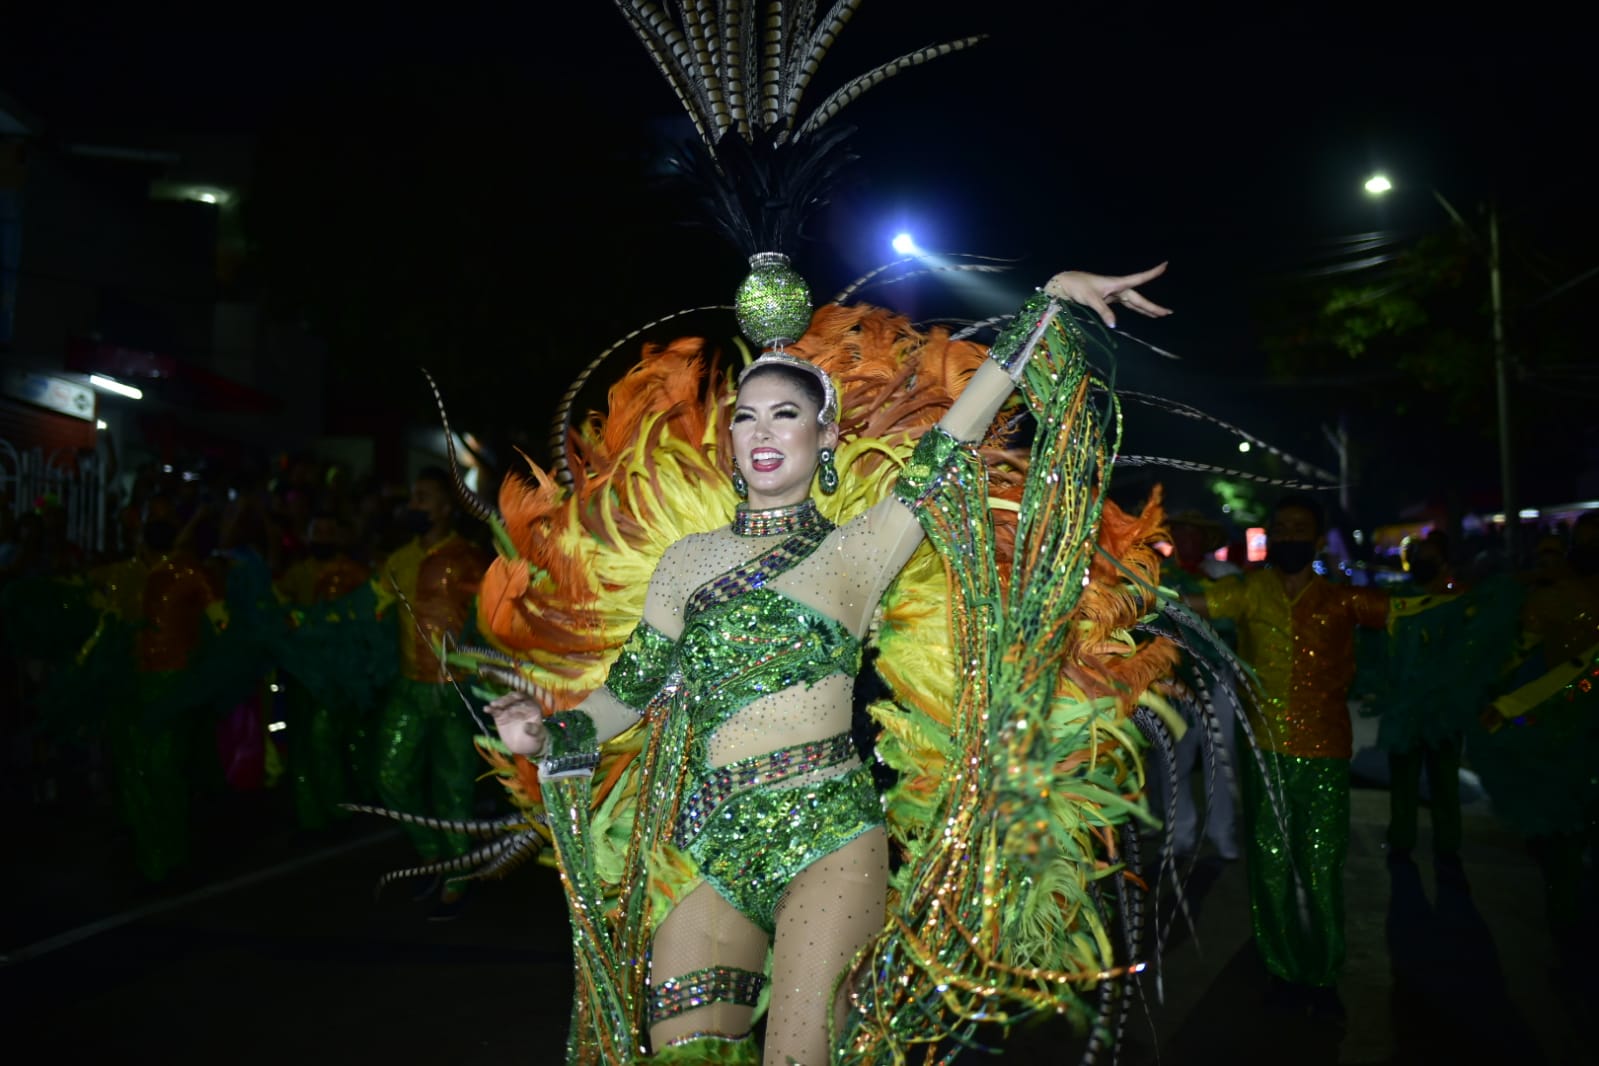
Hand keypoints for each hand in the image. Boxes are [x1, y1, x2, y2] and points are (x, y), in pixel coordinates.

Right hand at [485, 691, 549, 757]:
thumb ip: (534, 729)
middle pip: (513, 698)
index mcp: (532, 706)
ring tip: (492, 705)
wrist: (526, 747)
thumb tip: (527, 726)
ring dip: (497, 703)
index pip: (526, 698)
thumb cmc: (535, 738)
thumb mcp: (538, 735)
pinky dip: (491, 709)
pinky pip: (495, 711)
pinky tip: (486, 709)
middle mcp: (520, 705)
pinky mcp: (501, 717)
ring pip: (503, 703)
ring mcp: (510, 710)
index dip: (520, 697)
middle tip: (500, 703)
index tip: (514, 697)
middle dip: (507, 699)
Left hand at [1043, 263, 1171, 328]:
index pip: (1139, 278)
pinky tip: (1143, 313)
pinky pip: (1127, 305)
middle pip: (1139, 299)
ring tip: (1160, 315)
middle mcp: (1119, 288)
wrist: (1065, 284)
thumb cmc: (1077, 287)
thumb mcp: (1090, 299)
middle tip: (1168, 312)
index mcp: (1117, 284)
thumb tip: (1115, 325)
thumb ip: (1103, 311)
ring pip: (1135, 303)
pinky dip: (1137, 309)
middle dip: (1153, 306)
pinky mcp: (1109, 299)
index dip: (1152, 273)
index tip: (1165, 265)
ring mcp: (1115, 294)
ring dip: (1147, 309)